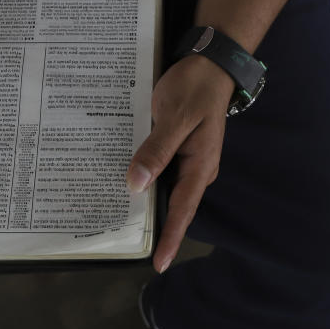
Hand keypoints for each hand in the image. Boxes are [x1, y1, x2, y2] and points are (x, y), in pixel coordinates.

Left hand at [126, 54, 233, 272]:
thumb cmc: (195, 88)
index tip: (158, 264)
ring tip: (120, 224)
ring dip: (147, 204)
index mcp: (200, 166)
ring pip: (165, 190)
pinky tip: (124, 185)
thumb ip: (156, 151)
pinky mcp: (177, 151)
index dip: (170, 239)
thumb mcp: (174, 118)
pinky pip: (160, 172)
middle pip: (173, 206)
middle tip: (128, 246)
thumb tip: (136, 185)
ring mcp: (187, 161)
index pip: (183, 211)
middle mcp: (196, 169)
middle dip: (155, 228)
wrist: (209, 64)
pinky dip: (144, 180)